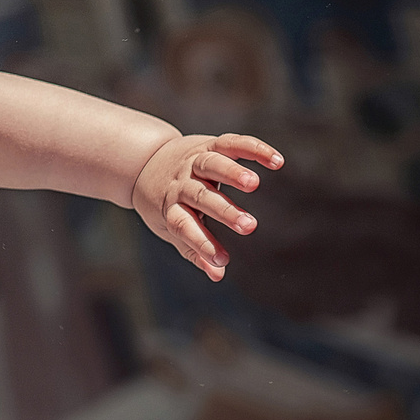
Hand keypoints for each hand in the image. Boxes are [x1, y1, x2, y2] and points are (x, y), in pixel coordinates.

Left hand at [132, 132, 282, 280]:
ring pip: (212, 164)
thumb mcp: (170, 227)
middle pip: (201, 196)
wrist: (143, 161)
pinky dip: (253, 149)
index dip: (202, 243)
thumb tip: (217, 275)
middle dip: (225, 211)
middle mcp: (182, 184)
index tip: (222, 260)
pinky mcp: (208, 144)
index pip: (184, 226)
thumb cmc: (164, 203)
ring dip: (232, 173)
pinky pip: (231, 143)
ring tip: (253, 183)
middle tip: (249, 226)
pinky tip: (276, 161)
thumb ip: (194, 250)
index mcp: (170, 208)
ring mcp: (194, 162)